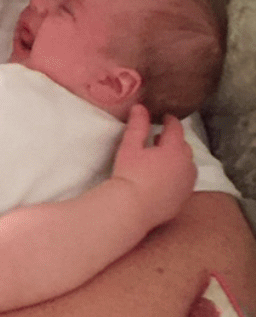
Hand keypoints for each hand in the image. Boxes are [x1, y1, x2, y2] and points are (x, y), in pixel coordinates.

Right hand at [113, 105, 195, 230]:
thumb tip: (140, 107)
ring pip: (187, 165)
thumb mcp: (130, 146)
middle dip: (174, 140)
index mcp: (174, 149)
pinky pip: (185, 181)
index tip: (164, 117)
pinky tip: (165, 178)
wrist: (133, 209)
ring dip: (178, 158)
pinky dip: (179, 175)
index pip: (176, 128)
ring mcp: (187, 184)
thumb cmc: (130, 174)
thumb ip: (138, 125)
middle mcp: (186, 165)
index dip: (170, 120)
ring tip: (163, 158)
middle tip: (159, 138)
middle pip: (184, 146)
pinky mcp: (184, 199)